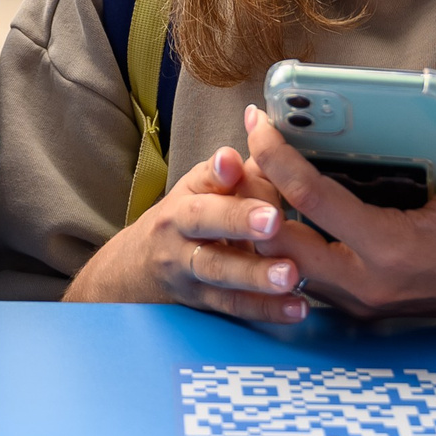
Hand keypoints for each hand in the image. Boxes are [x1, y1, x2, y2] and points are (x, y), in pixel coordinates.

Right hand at [62, 147, 305, 323]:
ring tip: (290, 274)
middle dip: (238, 221)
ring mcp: (188, 270)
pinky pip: (233, 307)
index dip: (219, 173)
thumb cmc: (187, 219)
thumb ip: (234, 169)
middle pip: (204, 223)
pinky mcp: (201, 303)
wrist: (138, 269)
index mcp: (186, 196)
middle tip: (274, 220)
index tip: (237, 164)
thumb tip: (259, 125)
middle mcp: (180, 232)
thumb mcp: (200, 190)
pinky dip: (265, 310)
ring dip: (256, 274)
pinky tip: (296, 308)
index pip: (201, 181)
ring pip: (219, 271)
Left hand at [242, 74, 435, 320]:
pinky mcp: (362, 305)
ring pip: (286, 265)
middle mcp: (368, 283)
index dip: (277, 156)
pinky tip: (277, 207)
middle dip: (253, 195)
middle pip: (279, 241)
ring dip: (263, 223)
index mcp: (393, 249)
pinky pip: (305, 275)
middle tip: (239, 151)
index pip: (311, 200)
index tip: (257, 119)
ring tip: (250, 175)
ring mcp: (362, 301)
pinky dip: (285, 243)